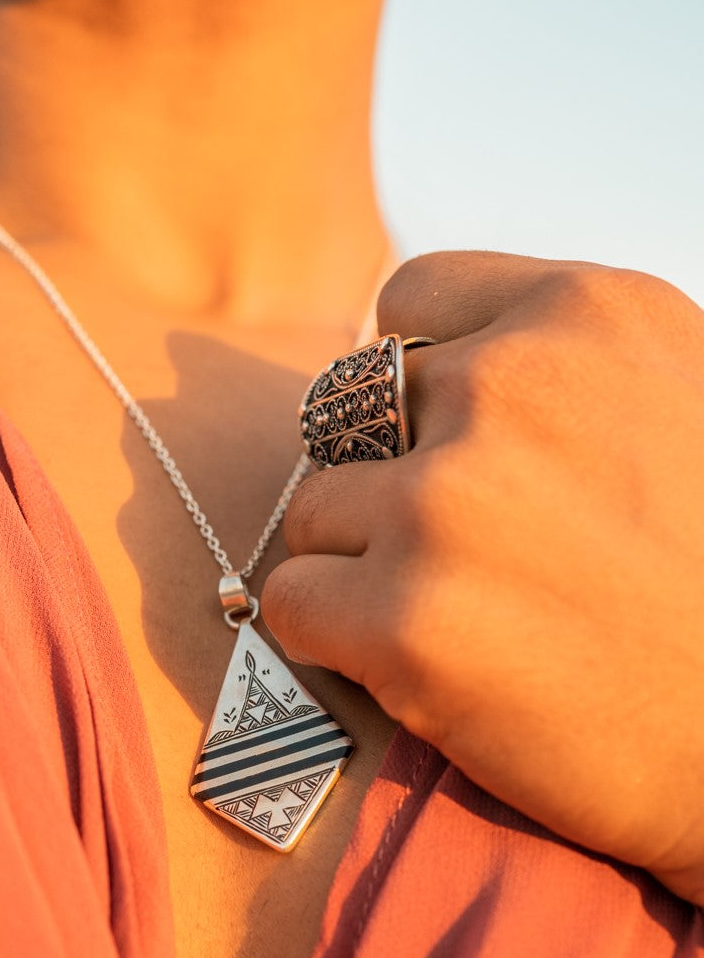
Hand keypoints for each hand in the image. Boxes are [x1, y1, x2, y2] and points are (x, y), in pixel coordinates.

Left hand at [262, 251, 703, 903]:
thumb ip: (560, 360)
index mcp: (586, 314)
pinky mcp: (405, 621)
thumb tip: (426, 358)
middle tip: (454, 546)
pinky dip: (327, 632)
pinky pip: (292, 598)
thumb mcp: (679, 400)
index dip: (413, 375)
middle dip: (381, 474)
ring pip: (314, 507)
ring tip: (452, 612)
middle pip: (346, 409)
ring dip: (356, 560)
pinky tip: (405, 660)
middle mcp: (509, 387)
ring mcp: (446, 502)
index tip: (442, 435)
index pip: (410, 297)